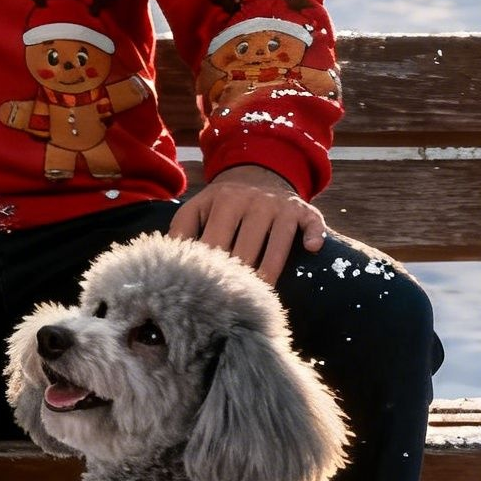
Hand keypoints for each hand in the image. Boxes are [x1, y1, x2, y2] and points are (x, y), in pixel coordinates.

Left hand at [170, 163, 325, 285]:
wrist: (258, 175)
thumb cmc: (223, 204)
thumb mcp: (198, 208)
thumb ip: (181, 230)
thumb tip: (167, 261)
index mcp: (223, 200)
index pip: (215, 242)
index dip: (209, 270)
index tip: (203, 294)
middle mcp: (253, 200)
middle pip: (245, 249)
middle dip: (238, 277)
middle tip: (229, 305)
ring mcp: (280, 205)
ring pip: (276, 246)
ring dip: (269, 273)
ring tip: (259, 297)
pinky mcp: (304, 210)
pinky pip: (312, 224)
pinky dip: (313, 236)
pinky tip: (311, 249)